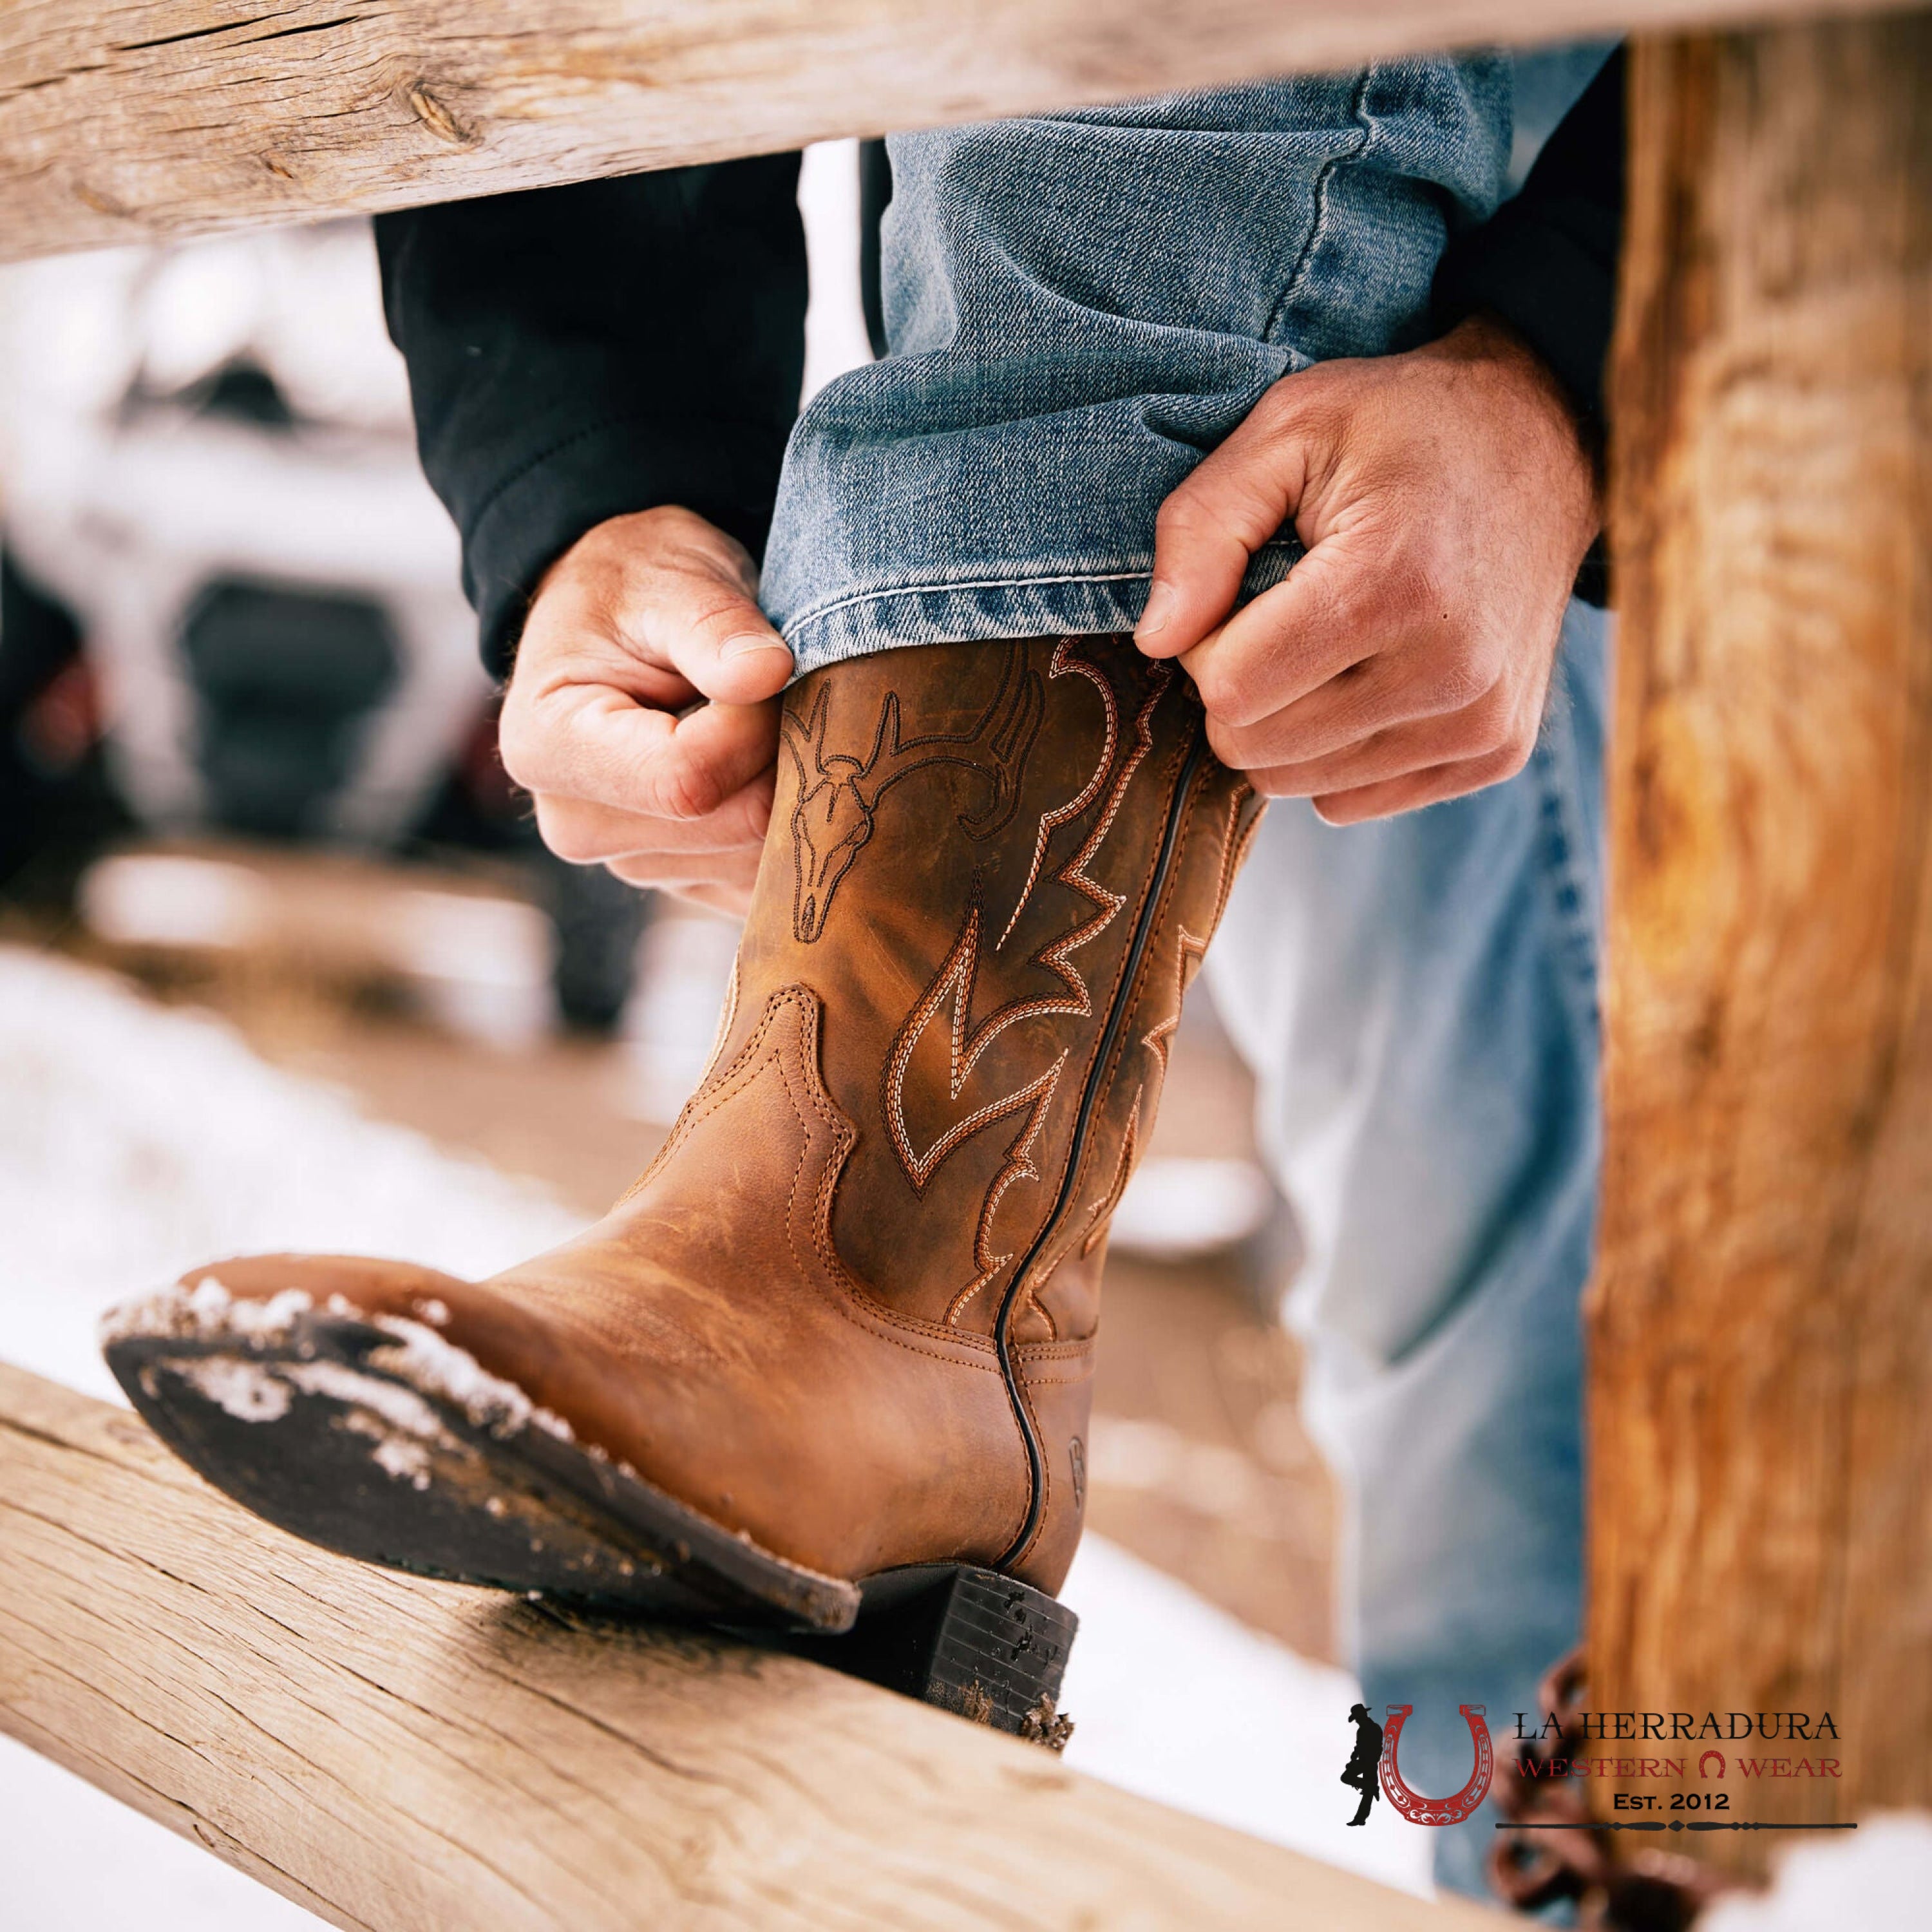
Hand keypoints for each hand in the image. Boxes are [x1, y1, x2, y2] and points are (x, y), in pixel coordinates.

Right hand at [498, 506, 791, 914]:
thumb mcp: (670, 581)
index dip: (753, 726)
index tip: (764, 668)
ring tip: (762, 721)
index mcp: (549, 748)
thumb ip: (714, 625)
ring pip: (760, 856)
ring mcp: (631, 863)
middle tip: (779, 692)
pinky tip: (766, 765)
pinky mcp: (683, 880)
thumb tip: (767, 671)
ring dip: (792, 787)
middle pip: (734, 825)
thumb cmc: (638, 590)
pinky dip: (789, 824)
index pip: (686, 780)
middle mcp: (578, 826)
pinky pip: (764, 875)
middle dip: (781, 755)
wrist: (624, 622)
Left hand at [1135, 315, 1600, 822]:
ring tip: (1331, 640)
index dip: (1208, 644)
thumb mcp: (1289, 426)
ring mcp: (1481, 721)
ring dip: (1287, 722)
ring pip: (1298, 784)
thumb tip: (1157, 641)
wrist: (1546, 442)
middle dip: (1241, 687)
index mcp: (1391, 585)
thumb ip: (1202, 527)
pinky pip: (1352, 800)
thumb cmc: (1403, 428)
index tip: (1243, 591)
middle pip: (1256, 748)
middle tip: (1281, 615)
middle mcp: (1449, 669)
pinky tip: (1371, 676)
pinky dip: (1337, 749)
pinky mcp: (1495, 752)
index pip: (1230, 691)